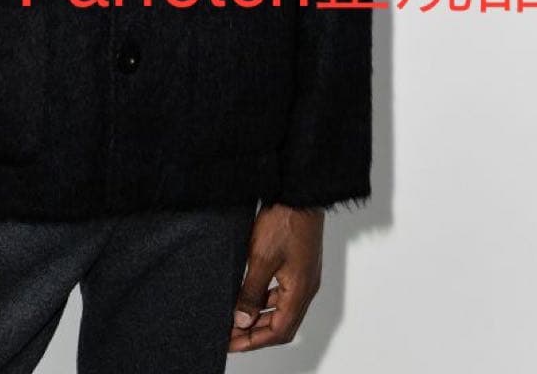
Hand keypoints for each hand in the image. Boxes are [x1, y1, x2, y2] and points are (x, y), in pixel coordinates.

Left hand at [229, 203, 323, 352]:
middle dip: (255, 332)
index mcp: (300, 291)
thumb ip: (251, 292)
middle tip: (231, 335)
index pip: (278, 331)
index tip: (231, 343)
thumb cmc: (285, 221)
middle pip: (282, 324)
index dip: (252, 341)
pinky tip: (250, 294)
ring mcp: (305, 275)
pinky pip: (283, 292)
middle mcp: (306, 287)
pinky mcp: (300, 263)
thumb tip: (242, 320)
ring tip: (236, 317)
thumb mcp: (260, 258)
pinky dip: (266, 299)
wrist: (299, 192)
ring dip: (260, 316)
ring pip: (282, 308)